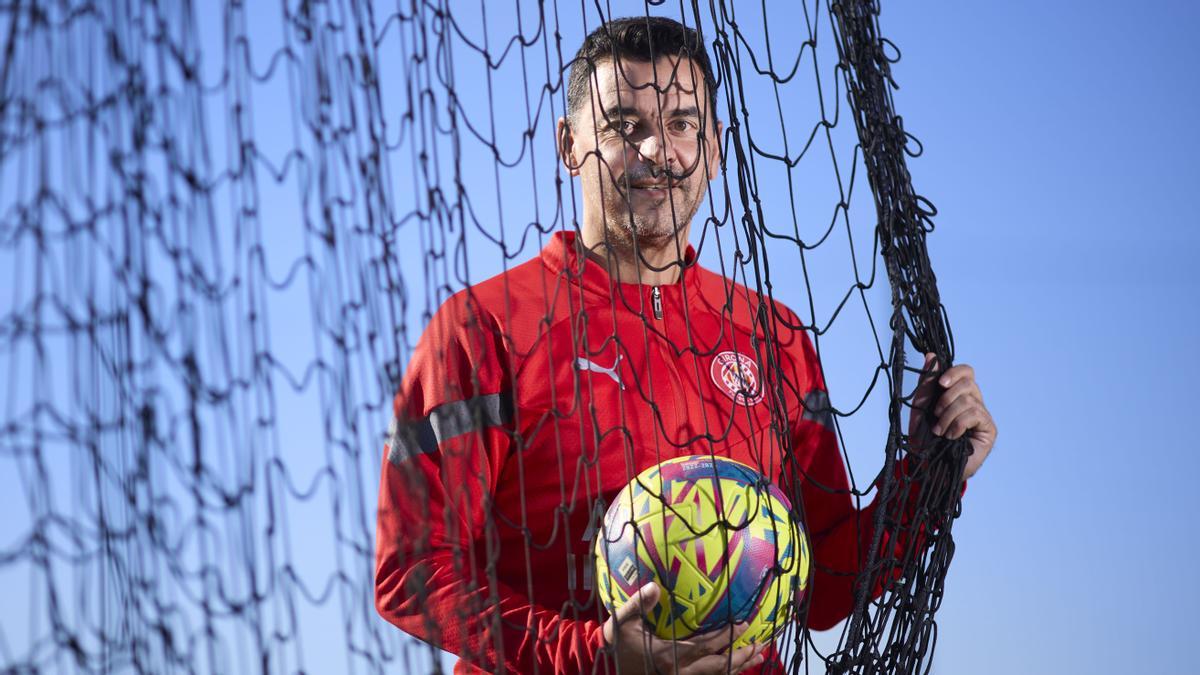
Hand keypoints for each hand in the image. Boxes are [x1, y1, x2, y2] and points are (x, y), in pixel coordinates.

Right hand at [602, 582, 765, 673]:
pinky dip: (725, 674)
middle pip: (719, 667)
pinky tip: (735, 667)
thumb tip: (654, 586)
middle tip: (762, 644)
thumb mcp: (623, 621)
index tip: (744, 624)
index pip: (705, 646)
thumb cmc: (615, 643)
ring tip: (758, 656)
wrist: (603, 668)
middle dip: (742, 655)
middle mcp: (679, 673)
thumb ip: (639, 604)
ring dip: (739, 667)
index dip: (727, 637)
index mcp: (668, 656)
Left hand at [910, 353, 996, 480]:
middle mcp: (974, 401)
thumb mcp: (921, 406)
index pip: (966, 371)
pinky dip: (958, 424)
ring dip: (948, 416)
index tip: (941, 383)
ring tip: (940, 431)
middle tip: (936, 414)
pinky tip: (951, 436)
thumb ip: (927, 382)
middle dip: (947, 398)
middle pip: (968, 383)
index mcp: (958, 393)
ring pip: (969, 400)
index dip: (955, 372)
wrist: (927, 464)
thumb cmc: (924, 436)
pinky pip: (975, 414)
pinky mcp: (989, 429)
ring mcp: (983, 415)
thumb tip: (932, 355)